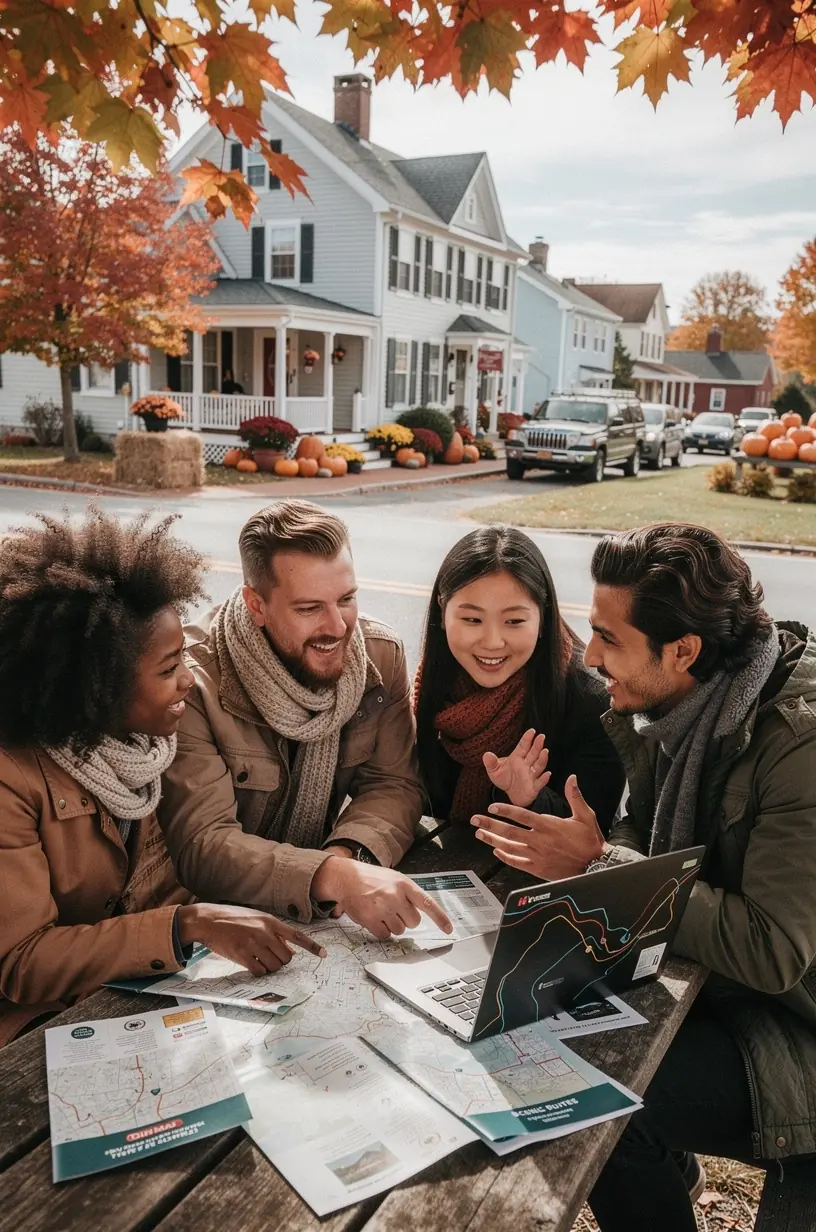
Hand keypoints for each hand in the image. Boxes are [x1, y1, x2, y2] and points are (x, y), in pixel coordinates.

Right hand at [177, 903, 326, 975]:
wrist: (208, 920)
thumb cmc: (233, 919)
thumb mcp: (256, 919)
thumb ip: (274, 933)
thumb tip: (290, 951)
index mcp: (270, 921)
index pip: (297, 936)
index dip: (312, 947)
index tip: (324, 955)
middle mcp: (265, 932)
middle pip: (286, 957)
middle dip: (281, 961)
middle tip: (269, 957)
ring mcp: (254, 944)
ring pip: (275, 966)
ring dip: (270, 968)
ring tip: (258, 959)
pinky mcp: (242, 955)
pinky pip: (260, 971)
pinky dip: (258, 972)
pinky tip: (251, 965)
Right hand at [311, 858, 453, 940]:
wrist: (346, 877)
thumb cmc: (372, 878)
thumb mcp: (394, 878)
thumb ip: (409, 893)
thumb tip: (423, 912)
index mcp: (404, 884)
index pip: (427, 903)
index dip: (440, 918)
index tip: (449, 929)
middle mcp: (395, 895)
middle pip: (414, 922)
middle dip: (405, 919)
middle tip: (394, 909)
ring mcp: (382, 907)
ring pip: (399, 930)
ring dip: (392, 925)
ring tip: (381, 910)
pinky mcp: (370, 919)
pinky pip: (384, 935)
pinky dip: (380, 930)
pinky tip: (374, 918)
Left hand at [470, 775, 604, 880]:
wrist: (595, 867)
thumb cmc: (590, 841)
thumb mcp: (586, 816)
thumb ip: (575, 796)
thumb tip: (572, 777)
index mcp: (550, 826)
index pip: (523, 816)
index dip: (506, 810)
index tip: (491, 806)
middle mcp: (540, 841)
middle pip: (510, 832)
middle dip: (490, 825)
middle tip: (474, 820)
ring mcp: (538, 856)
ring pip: (510, 847)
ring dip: (492, 840)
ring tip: (479, 834)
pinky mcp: (538, 869)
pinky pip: (517, 863)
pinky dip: (505, 857)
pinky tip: (496, 851)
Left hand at [483, 728, 550, 807]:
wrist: (511, 795)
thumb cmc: (505, 779)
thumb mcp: (494, 771)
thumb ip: (491, 763)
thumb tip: (486, 755)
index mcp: (517, 758)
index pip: (523, 746)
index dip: (527, 739)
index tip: (532, 731)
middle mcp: (526, 765)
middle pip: (533, 753)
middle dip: (537, 745)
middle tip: (541, 736)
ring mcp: (531, 776)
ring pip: (538, 766)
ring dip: (542, 759)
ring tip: (544, 751)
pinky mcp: (534, 788)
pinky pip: (540, 782)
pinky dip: (544, 779)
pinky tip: (547, 774)